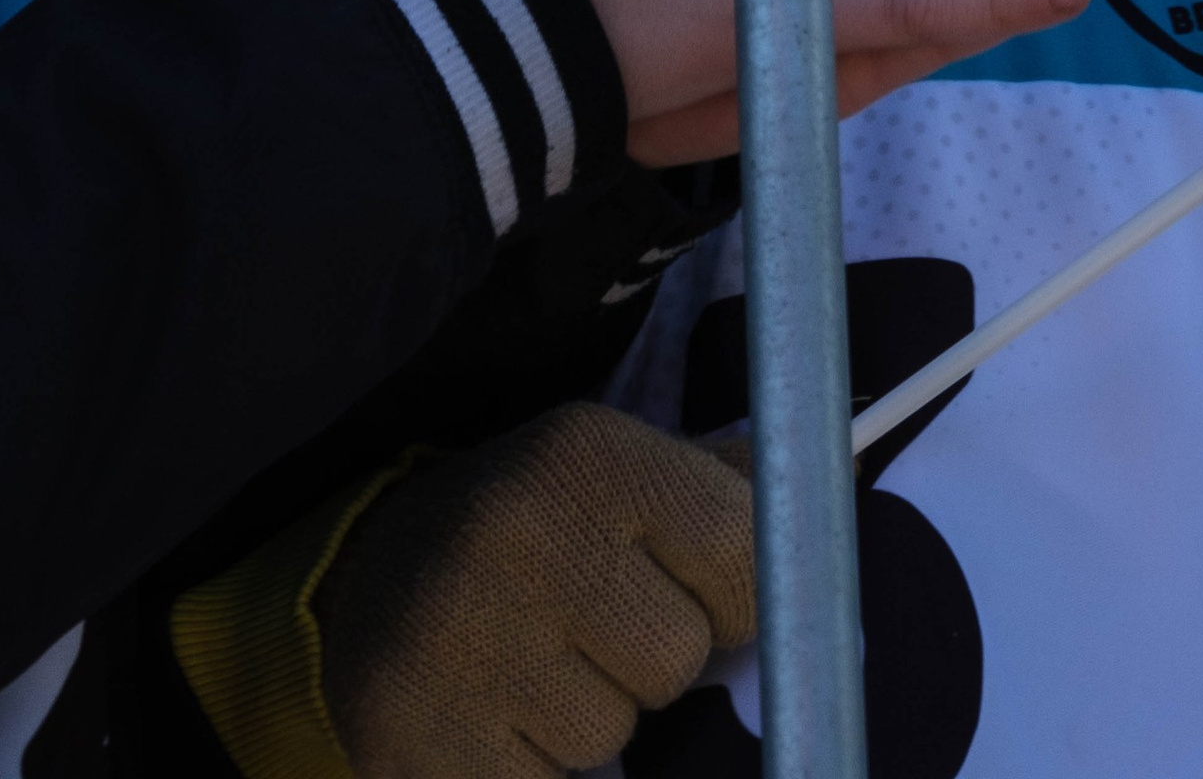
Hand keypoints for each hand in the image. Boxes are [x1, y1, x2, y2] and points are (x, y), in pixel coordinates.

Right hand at [317, 403, 750, 778]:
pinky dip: (534, 769)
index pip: (740, 547)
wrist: (363, 577)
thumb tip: (839, 482)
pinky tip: (497, 716)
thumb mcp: (617, 472)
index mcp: (587, 455)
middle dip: (654, 660)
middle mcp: (521, 533)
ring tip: (538, 669)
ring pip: (612, 736)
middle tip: (598, 631)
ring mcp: (462, 641)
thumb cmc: (533, 526)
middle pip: (677, 657)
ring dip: (592, 720)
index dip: (742, 592)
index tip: (710, 594)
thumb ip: (723, 486)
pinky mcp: (418, 742)